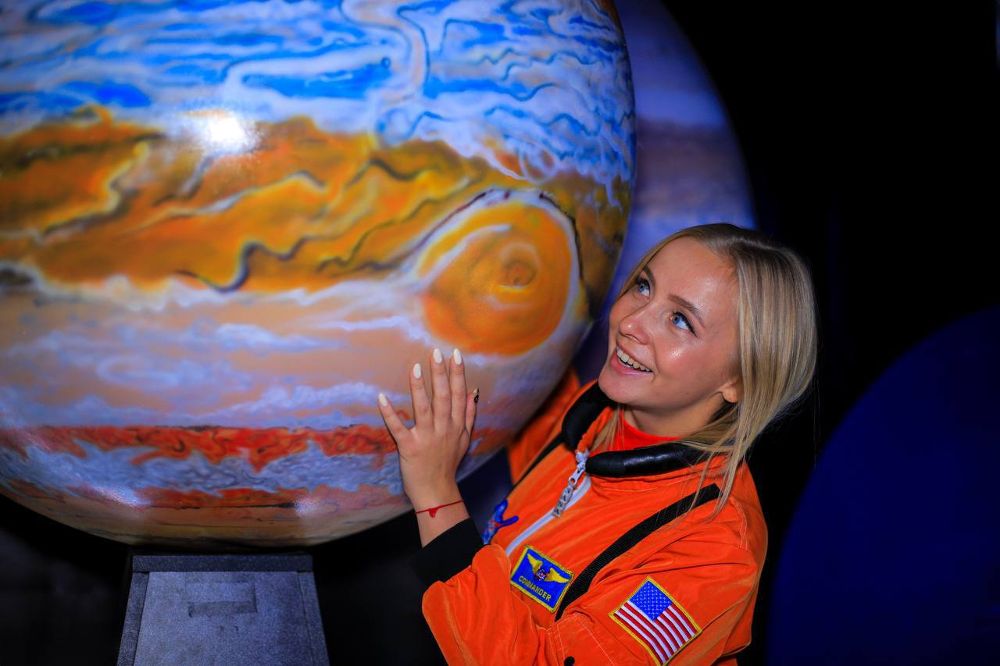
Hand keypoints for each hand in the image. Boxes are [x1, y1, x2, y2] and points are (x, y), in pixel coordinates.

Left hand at [377, 348, 476, 507]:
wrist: (437, 492)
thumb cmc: (448, 463)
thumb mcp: (464, 439)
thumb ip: (469, 414)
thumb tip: (475, 391)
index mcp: (456, 425)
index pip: (459, 395)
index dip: (458, 374)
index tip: (456, 354)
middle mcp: (444, 429)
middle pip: (444, 398)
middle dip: (441, 374)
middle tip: (436, 353)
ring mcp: (427, 438)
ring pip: (424, 409)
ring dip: (420, 388)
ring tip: (416, 368)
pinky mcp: (410, 448)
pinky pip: (398, 429)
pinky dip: (389, 414)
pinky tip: (381, 398)